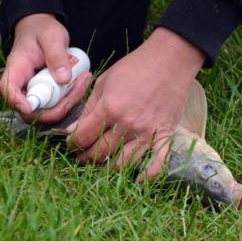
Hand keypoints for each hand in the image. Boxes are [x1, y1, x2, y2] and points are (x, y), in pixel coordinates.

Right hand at [0, 13, 91, 122]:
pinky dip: (72, 97)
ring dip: (70, 101)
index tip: (34, 107)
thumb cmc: (43, 30)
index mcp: (16, 70)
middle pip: (33, 111)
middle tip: (80, 85)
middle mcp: (22, 86)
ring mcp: (35, 92)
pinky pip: (58, 104)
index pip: (9, 92)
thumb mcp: (52, 37)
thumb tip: (63, 80)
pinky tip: (83, 81)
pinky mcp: (47, 94)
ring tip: (85, 78)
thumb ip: (56, 55)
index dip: (20, 104)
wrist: (43, 28)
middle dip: (58, 107)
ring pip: (49, 110)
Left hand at [67, 27, 204, 180]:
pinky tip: (136, 180)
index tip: (72, 144)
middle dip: (86, 159)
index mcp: (109, 108)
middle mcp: (127, 124)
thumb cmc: (135, 67)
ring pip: (122, 164)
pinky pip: (157, 163)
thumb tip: (74, 130)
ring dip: (108, 169)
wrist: (170, 60)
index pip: (82, 137)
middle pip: (99, 154)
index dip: (72, 144)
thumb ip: (89, 107)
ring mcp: (147, 132)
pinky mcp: (164, 135)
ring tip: (102, 164)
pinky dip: (147, 176)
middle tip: (83, 157)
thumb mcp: (105, 81)